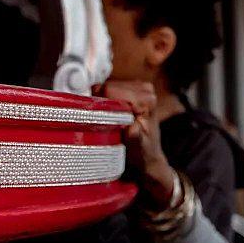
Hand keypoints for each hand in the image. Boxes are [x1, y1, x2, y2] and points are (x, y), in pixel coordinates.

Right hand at [96, 80, 175, 208]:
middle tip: (101, 121)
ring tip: (107, 119)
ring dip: (104, 101)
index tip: (93, 116)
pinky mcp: (136, 89)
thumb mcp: (136, 149)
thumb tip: (132, 129)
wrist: (150, 157)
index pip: (111, 90)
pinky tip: (110, 114)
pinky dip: (108, 100)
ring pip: (109, 86)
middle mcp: (146, 90)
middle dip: (101, 102)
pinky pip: (113, 89)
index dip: (98, 102)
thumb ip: (134, 137)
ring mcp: (142, 87)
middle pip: (109, 86)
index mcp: (146, 101)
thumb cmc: (141, 154)